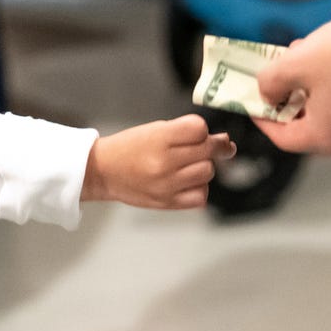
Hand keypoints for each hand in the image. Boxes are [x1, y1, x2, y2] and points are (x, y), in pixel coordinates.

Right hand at [84, 114, 235, 209]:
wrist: (104, 172)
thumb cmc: (131, 147)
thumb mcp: (155, 129)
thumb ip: (188, 132)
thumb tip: (227, 142)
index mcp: (159, 138)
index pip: (200, 128)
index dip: (201, 130)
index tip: (195, 134)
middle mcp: (164, 162)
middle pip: (208, 151)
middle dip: (210, 147)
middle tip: (200, 149)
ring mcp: (167, 185)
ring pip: (207, 173)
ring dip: (203, 168)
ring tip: (187, 166)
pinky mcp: (167, 202)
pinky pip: (201, 196)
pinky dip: (199, 188)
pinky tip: (186, 182)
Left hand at [252, 0, 330, 155]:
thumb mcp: (296, 62)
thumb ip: (269, 82)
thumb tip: (266, 91)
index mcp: (325, 137)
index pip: (282, 137)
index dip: (261, 117)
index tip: (252, 99)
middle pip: (307, 124)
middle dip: (289, 96)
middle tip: (279, 70)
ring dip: (313, 88)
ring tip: (307, 55)